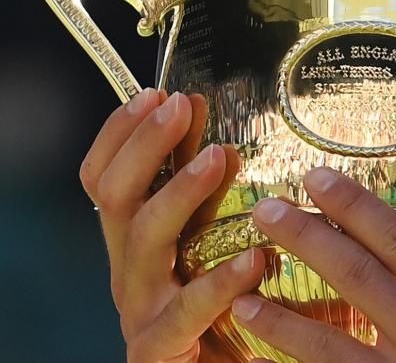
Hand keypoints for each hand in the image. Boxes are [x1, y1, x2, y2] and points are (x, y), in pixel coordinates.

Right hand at [80, 90, 265, 361]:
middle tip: (179, 106)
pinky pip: (186, 312)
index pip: (104, 178)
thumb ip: (207, 202)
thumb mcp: (204, 246)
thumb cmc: (213, 313)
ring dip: (178, 193)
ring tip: (216, 157)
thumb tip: (224, 140)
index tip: (156, 92)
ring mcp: (142, 309)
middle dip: (144, 145)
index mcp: (134, 242)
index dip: (122, 134)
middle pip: (117, 198)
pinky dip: (221, 282)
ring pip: (144, 242)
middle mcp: (129, 270)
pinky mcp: (162, 349)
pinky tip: (256, 259)